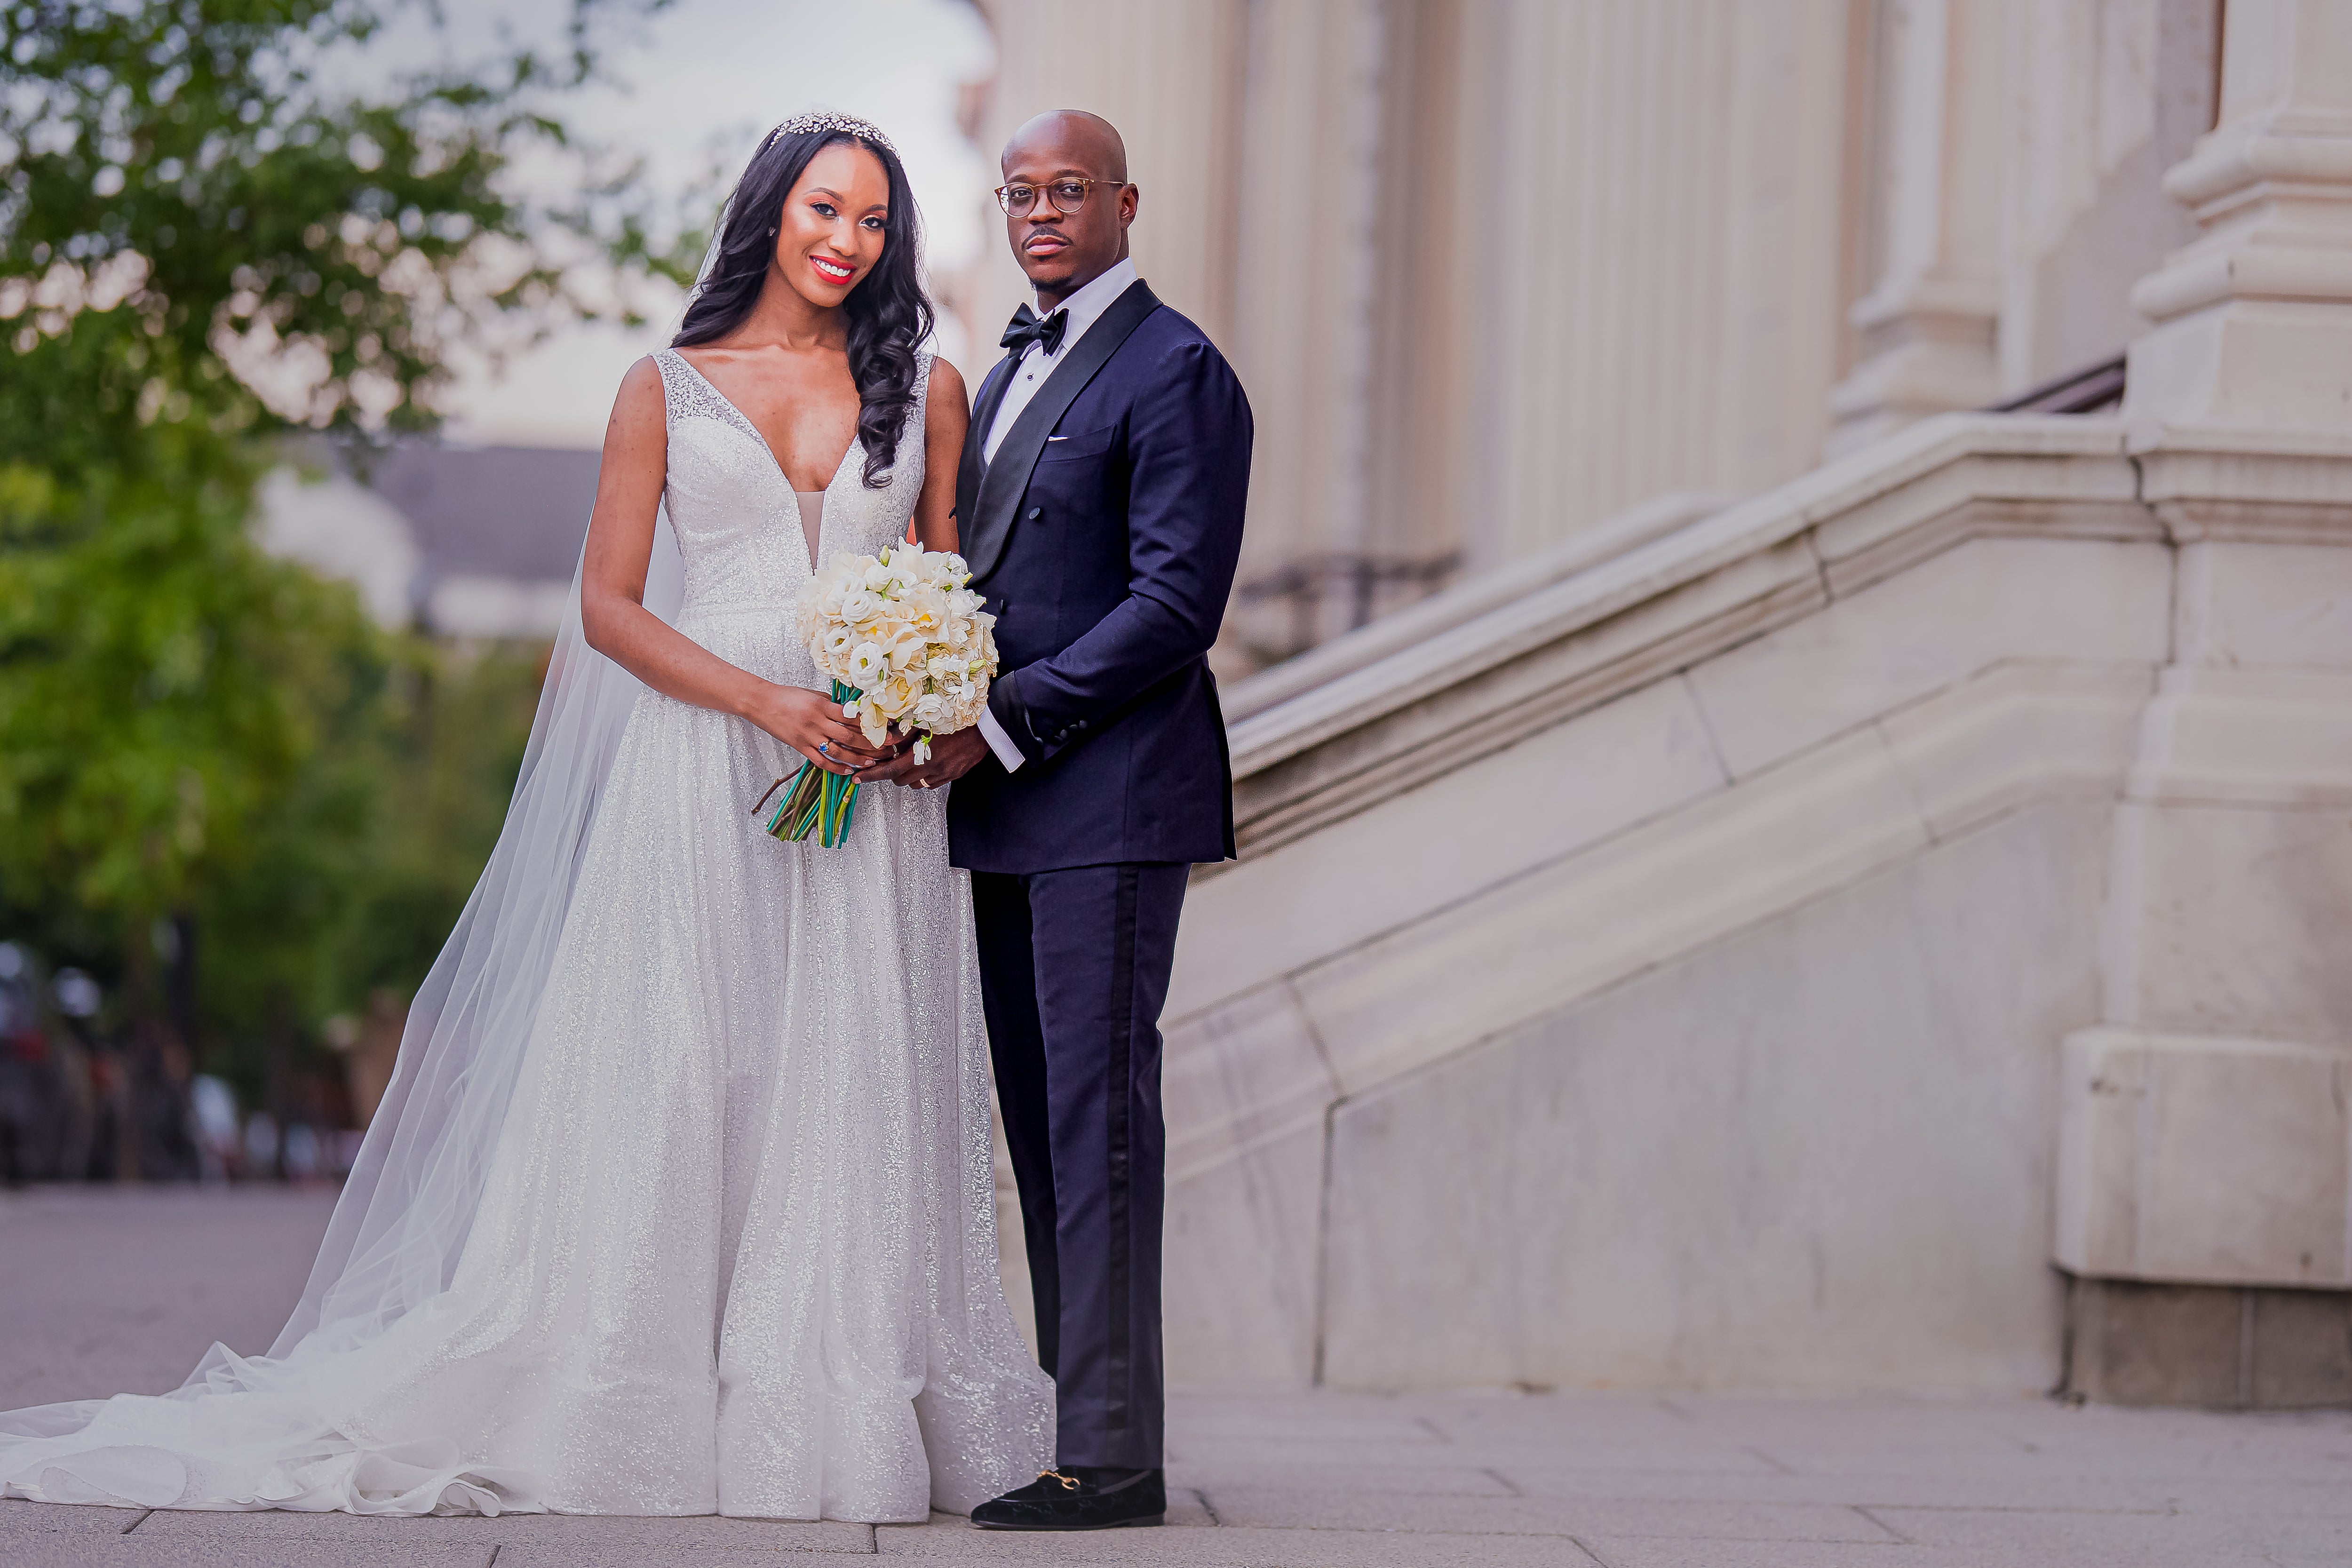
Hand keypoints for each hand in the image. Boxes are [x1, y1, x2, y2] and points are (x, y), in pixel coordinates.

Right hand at [747, 684, 897, 775]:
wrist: (762, 703)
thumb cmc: (790, 696)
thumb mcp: (814, 695)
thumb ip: (833, 704)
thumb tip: (855, 712)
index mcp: (822, 705)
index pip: (852, 717)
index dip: (871, 724)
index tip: (886, 728)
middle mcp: (816, 722)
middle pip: (849, 736)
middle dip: (870, 743)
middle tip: (887, 748)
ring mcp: (808, 737)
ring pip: (837, 752)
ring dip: (856, 758)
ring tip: (871, 762)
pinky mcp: (800, 748)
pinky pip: (821, 761)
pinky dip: (836, 768)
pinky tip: (848, 771)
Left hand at [856, 724, 990, 790]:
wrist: (988, 724)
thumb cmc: (957, 716)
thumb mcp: (926, 718)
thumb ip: (902, 730)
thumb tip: (881, 737)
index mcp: (923, 755)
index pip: (890, 771)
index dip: (871, 776)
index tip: (857, 779)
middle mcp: (933, 768)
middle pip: (901, 780)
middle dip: (891, 773)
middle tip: (889, 760)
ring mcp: (945, 774)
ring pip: (916, 784)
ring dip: (908, 775)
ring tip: (909, 759)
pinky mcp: (955, 775)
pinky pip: (932, 783)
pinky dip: (924, 776)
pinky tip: (926, 763)